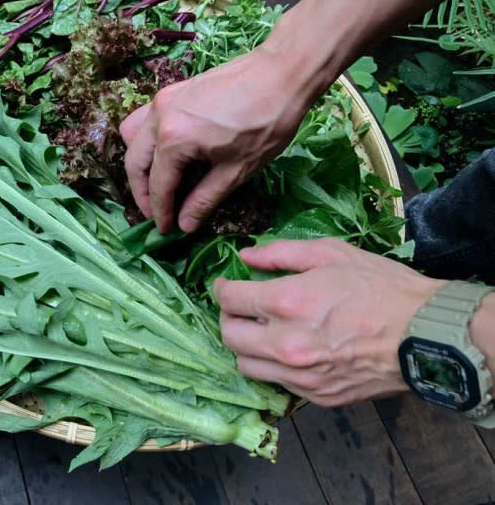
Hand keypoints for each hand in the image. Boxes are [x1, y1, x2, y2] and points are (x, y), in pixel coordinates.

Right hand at [120, 48, 310, 233]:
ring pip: (132, 138)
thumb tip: (185, 224)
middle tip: (156, 213)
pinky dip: (145, 140)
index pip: (158, 185)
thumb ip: (204, 199)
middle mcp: (158, 118)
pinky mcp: (172, 91)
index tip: (164, 230)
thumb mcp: (237, 170)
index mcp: (173, 140)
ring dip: (138, 164)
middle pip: (135, 163)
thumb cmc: (266, 123)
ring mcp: (162, 100)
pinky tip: (164, 151)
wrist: (282, 72)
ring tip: (155, 183)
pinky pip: (144, 119)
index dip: (160, 211)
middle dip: (141, 192)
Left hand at [215, 238, 445, 406]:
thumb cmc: (382, 288)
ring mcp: (300, 375)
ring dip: (246, 347)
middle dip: (228, 318)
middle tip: (240, 308)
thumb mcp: (331, 253)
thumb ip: (281, 253)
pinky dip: (274, 366)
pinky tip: (289, 351)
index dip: (222, 289)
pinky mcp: (317, 396)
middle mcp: (286, 344)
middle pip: (229, 336)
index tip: (225, 284)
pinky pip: (277, 383)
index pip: (229, 300)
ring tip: (261, 332)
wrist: (427, 335)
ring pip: (246, 366)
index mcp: (287, 303)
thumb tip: (246, 257)